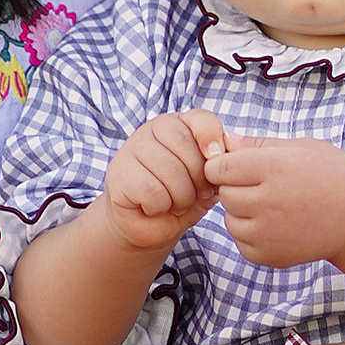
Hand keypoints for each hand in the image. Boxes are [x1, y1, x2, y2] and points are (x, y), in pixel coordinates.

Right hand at [104, 111, 229, 252]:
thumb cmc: (177, 200)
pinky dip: (160, 206)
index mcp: (177, 126)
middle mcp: (151, 130)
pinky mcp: (119, 174)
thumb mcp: (205, 184)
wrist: (144, 226)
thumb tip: (225, 156)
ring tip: (175, 204)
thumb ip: (217, 169)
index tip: (216, 159)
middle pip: (184, 143)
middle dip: (198, 178)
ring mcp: (131, 149)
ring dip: (181, 198)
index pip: (199, 118)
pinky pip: (152, 190)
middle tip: (196, 195)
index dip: (212, 137)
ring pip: (170, 169)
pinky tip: (154, 208)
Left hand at [203, 131, 344, 272]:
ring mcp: (269, 232)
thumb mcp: (302, 148)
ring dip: (242, 213)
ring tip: (271, 206)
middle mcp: (269, 201)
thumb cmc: (332, 176)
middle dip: (235, 188)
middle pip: (224, 194)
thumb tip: (224, 140)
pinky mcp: (270, 255)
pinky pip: (241, 242)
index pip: (220, 168)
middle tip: (261, 186)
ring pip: (229, 220)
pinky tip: (275, 225)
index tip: (239, 167)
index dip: (224, 165)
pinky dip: (251, 235)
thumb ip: (259, 144)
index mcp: (275, 168)